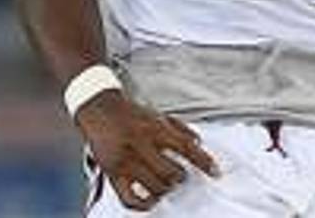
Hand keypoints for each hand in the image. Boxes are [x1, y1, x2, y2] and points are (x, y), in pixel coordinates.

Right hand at [76, 90, 219, 210]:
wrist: (99, 109)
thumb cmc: (131, 113)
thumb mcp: (159, 114)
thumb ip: (181, 128)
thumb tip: (199, 142)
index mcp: (155, 129)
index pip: (187, 148)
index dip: (204, 162)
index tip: (215, 172)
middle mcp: (141, 145)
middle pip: (171, 172)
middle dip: (181, 177)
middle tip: (181, 176)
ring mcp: (126, 161)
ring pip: (154, 187)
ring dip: (166, 189)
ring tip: (167, 185)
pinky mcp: (112, 174)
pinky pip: (129, 199)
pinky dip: (143, 204)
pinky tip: (151, 200)